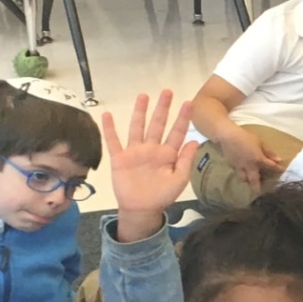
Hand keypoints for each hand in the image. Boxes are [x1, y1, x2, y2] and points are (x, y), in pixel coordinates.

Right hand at [103, 91, 197, 242]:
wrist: (142, 209)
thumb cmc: (162, 196)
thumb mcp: (179, 179)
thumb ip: (186, 160)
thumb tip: (195, 141)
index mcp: (168, 154)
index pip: (177, 132)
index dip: (183, 118)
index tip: (189, 103)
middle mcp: (152, 149)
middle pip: (158, 124)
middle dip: (162, 108)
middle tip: (167, 91)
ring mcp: (135, 152)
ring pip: (138, 127)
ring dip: (140, 112)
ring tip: (143, 96)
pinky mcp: (120, 158)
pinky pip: (113, 141)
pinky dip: (109, 129)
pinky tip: (107, 115)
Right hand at [218, 125, 283, 194]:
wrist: (227, 136)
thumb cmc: (246, 137)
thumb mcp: (260, 142)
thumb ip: (269, 152)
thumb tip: (279, 160)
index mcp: (258, 159)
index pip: (271, 167)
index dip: (278, 169)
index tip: (282, 171)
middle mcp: (249, 166)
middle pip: (254, 181)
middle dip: (257, 188)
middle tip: (259, 192)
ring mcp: (240, 167)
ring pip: (244, 178)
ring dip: (248, 181)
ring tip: (251, 181)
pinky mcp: (232, 166)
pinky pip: (238, 173)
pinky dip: (241, 173)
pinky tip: (243, 171)